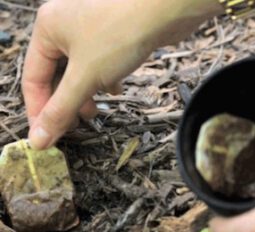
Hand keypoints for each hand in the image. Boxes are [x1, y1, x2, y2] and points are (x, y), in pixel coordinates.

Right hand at [22, 0, 221, 148]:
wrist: (164, 11)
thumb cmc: (122, 34)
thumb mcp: (85, 78)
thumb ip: (61, 109)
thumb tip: (39, 138)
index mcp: (48, 29)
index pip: (33, 78)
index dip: (39, 110)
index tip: (47, 135)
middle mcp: (65, 26)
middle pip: (57, 75)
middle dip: (66, 103)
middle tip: (76, 124)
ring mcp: (90, 30)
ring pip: (79, 72)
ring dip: (85, 94)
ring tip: (95, 111)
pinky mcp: (112, 36)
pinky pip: (99, 64)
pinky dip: (103, 80)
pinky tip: (115, 88)